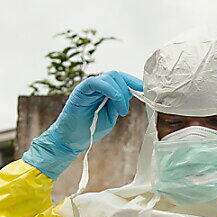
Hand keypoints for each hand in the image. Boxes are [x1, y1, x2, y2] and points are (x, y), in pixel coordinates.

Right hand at [22, 71, 142, 178]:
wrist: (72, 140)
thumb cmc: (89, 129)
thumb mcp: (110, 117)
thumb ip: (118, 105)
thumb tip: (129, 94)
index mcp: (105, 91)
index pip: (121, 79)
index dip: (134, 82)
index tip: (145, 90)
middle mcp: (97, 86)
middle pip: (117, 76)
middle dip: (127, 89)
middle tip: (125, 110)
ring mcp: (88, 87)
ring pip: (109, 77)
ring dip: (120, 93)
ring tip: (120, 111)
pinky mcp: (80, 91)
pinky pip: (95, 82)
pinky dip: (109, 89)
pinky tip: (115, 100)